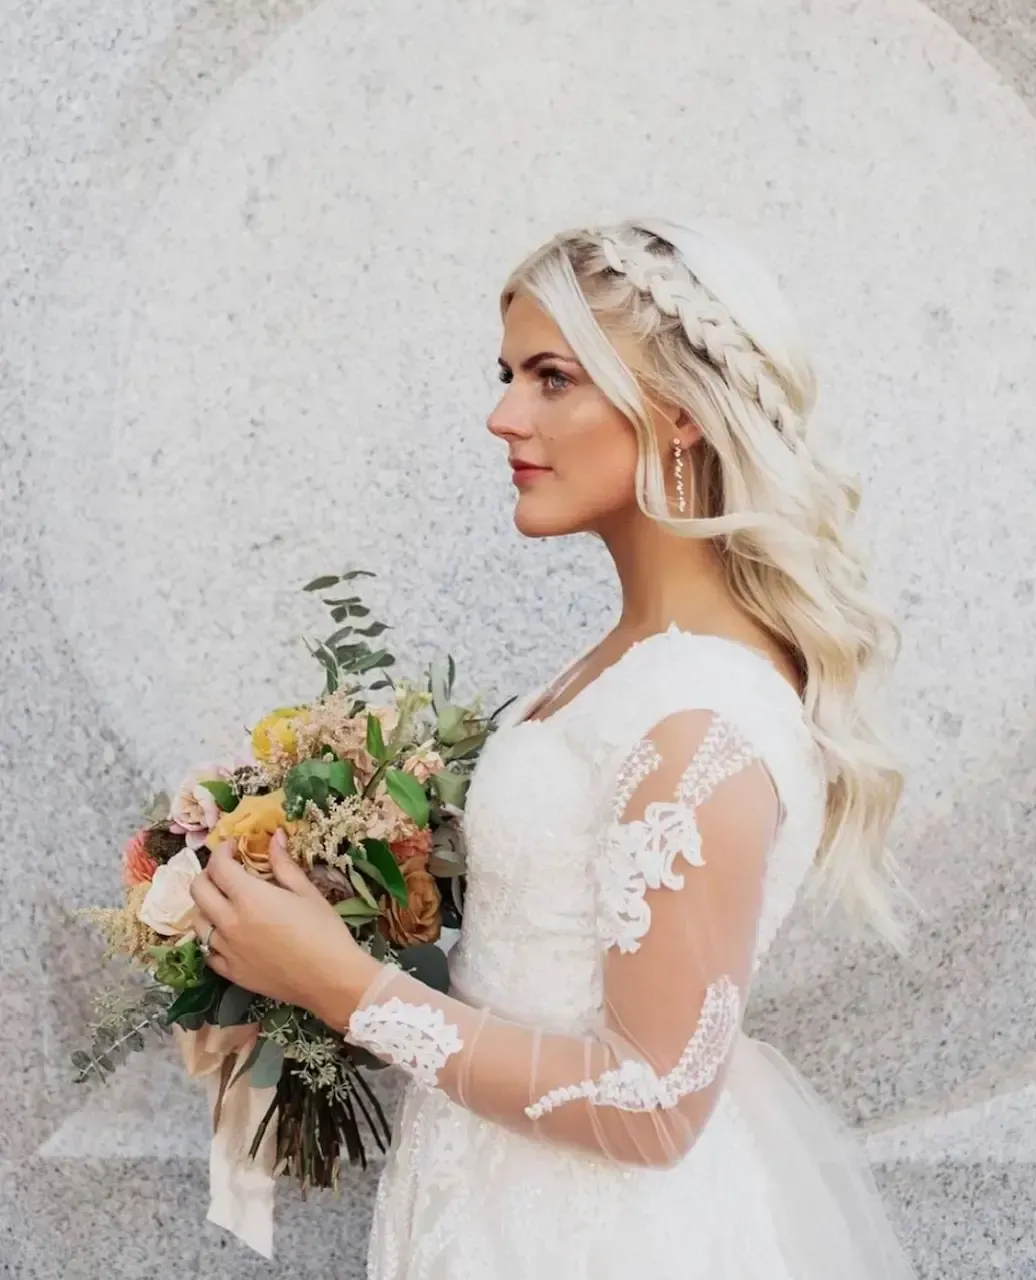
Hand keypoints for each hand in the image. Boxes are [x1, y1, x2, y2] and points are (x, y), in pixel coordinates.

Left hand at [189, 833, 380, 1026]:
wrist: (330, 979)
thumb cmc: (324, 930)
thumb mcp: (307, 891)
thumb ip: (284, 864)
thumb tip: (275, 837)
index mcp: (248, 897)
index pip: (218, 866)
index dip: (222, 850)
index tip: (234, 846)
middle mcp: (229, 921)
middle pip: (198, 890)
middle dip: (209, 873)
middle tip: (227, 871)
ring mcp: (226, 949)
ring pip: (198, 920)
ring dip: (206, 905)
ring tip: (225, 901)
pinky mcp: (230, 972)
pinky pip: (207, 951)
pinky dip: (212, 938)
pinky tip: (228, 934)